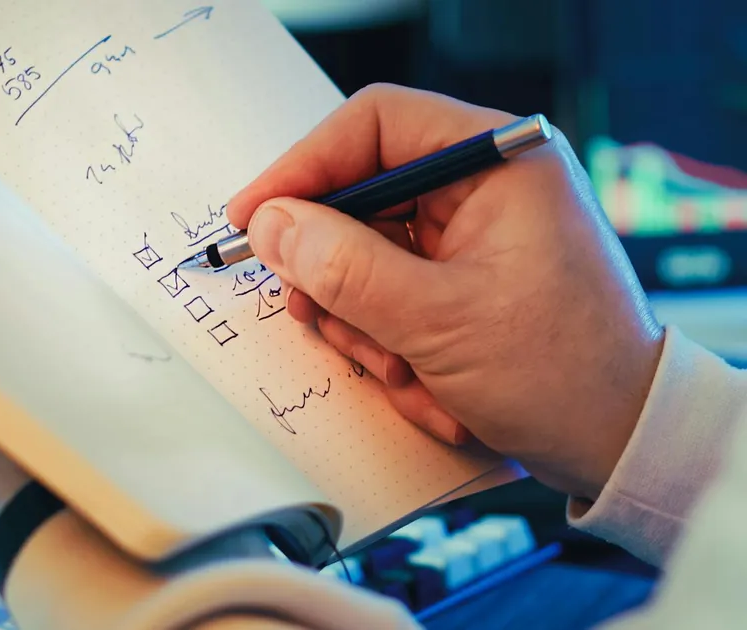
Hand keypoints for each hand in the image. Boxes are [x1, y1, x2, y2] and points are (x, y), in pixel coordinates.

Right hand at [227, 84, 665, 501]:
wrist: (621, 442)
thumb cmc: (565, 374)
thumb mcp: (438, 321)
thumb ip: (345, 268)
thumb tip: (271, 225)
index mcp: (497, 162)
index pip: (375, 125)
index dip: (304, 166)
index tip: (255, 217)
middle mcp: (484, 186)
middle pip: (360, 196)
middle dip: (336, 271)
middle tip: (320, 316)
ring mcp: (472, 235)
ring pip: (364, 254)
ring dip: (364, 322)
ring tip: (399, 370)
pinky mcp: (462, 279)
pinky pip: (388, 293)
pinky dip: (389, 342)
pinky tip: (423, 381)